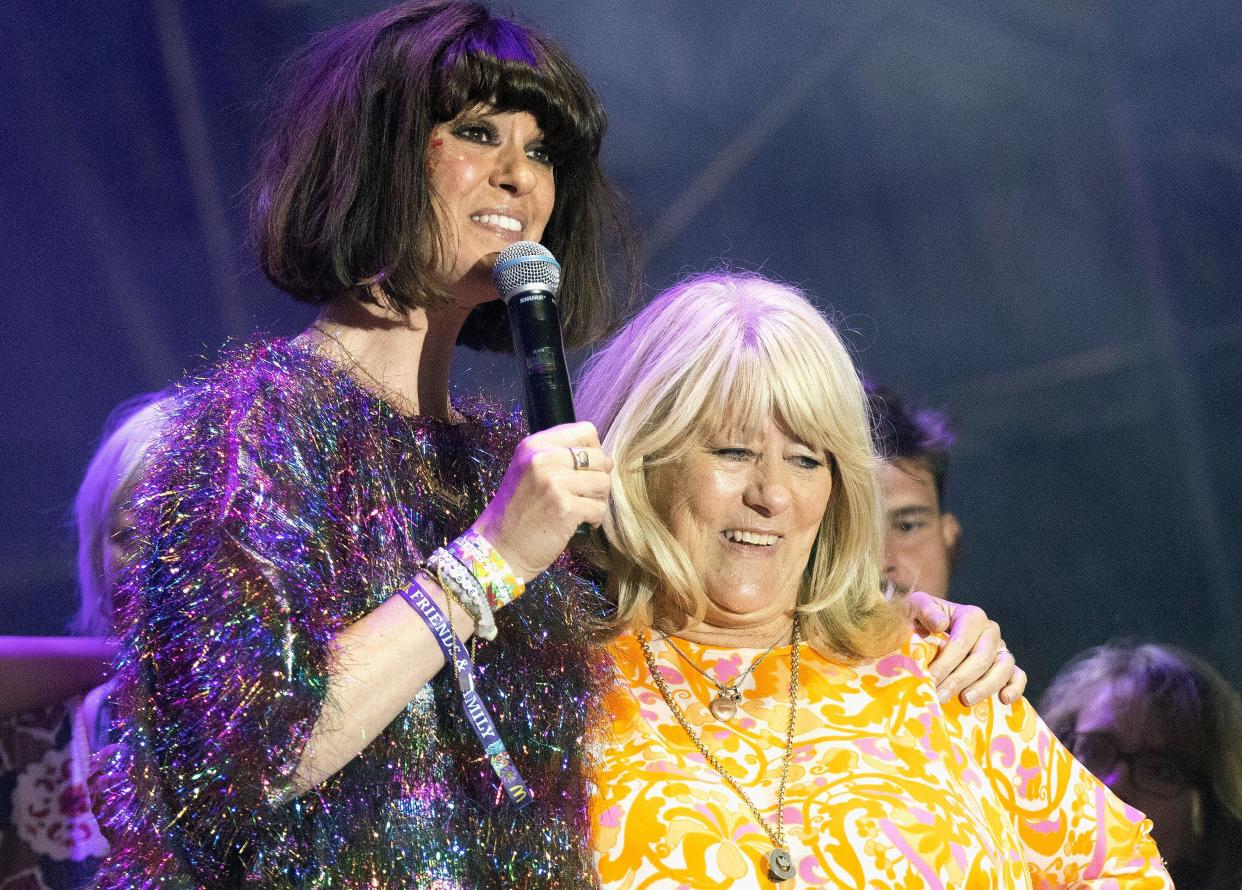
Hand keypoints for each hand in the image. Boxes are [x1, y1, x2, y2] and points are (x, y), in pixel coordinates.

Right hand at [472, 422, 612, 581]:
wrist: (499, 548)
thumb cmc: (518, 511)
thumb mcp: (529, 470)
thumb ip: (560, 457)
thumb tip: (606, 459)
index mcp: (535, 445)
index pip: (586, 431)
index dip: (593, 451)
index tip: (584, 470)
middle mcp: (544, 458)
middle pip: (599, 457)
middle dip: (598, 478)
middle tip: (583, 495)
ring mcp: (554, 482)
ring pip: (604, 482)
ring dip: (597, 500)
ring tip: (580, 510)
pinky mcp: (566, 508)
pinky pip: (600, 508)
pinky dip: (594, 520)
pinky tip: (579, 524)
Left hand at [909, 591, 1026, 705]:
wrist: (927, 628)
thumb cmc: (921, 618)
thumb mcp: (916, 606)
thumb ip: (925, 610)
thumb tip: (940, 624)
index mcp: (972, 616)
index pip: (961, 643)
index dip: (945, 663)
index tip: (930, 679)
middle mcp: (990, 632)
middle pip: (981, 658)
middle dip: (959, 680)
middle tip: (940, 696)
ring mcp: (1001, 649)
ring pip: (1002, 668)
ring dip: (985, 687)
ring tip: (965, 700)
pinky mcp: (1007, 666)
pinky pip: (1018, 677)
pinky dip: (1015, 688)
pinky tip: (1003, 700)